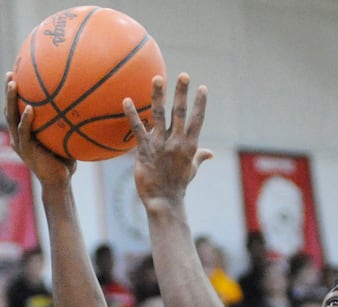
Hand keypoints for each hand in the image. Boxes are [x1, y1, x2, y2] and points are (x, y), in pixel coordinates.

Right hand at [5, 73, 75, 184]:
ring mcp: (20, 143)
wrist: (60, 182)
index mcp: (25, 132)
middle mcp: (18, 136)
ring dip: (11, 100)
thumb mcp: (62, 137)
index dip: (14, 93)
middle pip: (9, 109)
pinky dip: (26, 120)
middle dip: (8, 91)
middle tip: (10, 73)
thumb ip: (63, 122)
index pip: (16, 108)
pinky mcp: (26, 151)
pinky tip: (29, 109)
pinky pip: (24, 133)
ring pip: (11, 118)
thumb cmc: (64, 160)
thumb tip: (78, 102)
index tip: (16, 74)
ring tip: (12, 84)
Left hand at [123, 73, 212, 210]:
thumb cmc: (178, 186)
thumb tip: (211, 153)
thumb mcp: (192, 170)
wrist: (164, 201)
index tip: (202, 88)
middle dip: (182, 92)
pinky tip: (126, 100)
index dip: (200, 104)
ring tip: (157, 78)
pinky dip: (132, 114)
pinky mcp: (145, 150)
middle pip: (180, 112)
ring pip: (159, 115)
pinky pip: (138, 128)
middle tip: (183, 75)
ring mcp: (160, 145)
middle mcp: (177, 142)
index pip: (198, 120)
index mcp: (190, 146)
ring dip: (158, 95)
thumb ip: (200, 157)